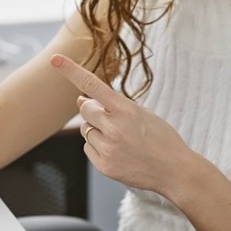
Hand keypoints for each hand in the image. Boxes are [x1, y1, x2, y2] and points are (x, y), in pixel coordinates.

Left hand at [50, 54, 197, 196]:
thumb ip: (112, 106)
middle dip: (94, 110)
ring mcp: (107, 149)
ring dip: (98, 130)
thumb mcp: (143, 113)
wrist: (175, 171)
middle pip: (86, 109)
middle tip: (113, 119)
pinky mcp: (104, 166)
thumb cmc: (162, 139)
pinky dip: (98, 147)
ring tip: (122, 140)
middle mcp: (113, 128)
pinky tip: (118, 152)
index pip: (93, 85)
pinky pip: (88, 149)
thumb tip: (81, 100)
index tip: (55, 60)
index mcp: (126, 110)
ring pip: (86, 130)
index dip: (71, 71)